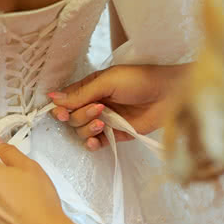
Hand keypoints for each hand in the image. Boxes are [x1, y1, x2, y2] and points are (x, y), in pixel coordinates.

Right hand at [48, 64, 188, 150]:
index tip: (62, 112)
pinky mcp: (116, 135)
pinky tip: (96, 141)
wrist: (170, 93)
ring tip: (104, 122)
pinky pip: (96, 143)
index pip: (66, 101)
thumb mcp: (108, 81)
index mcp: (90, 88)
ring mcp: (105, 120)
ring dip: (88, 129)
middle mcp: (94, 104)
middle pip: (72, 119)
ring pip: (82, 131)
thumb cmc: (140, 80)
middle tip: (99, 109)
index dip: (61, 109)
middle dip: (81, 116)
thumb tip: (53, 98)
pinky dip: (92, 144)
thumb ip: (81, 92)